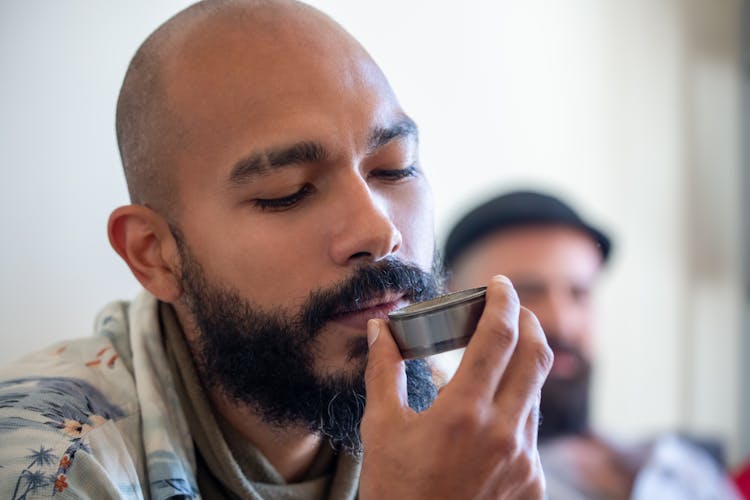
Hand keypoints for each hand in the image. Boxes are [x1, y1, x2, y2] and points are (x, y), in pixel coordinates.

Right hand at [359, 275, 552, 499]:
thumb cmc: (397, 490)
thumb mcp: (382, 428)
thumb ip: (383, 371)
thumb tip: (378, 330)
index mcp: (464, 413)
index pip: (499, 337)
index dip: (504, 302)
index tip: (500, 284)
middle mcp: (504, 433)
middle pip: (536, 356)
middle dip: (527, 322)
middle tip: (511, 308)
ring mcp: (524, 459)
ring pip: (536, 392)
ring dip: (521, 366)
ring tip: (494, 359)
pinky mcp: (533, 481)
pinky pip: (532, 429)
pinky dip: (515, 408)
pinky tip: (490, 413)